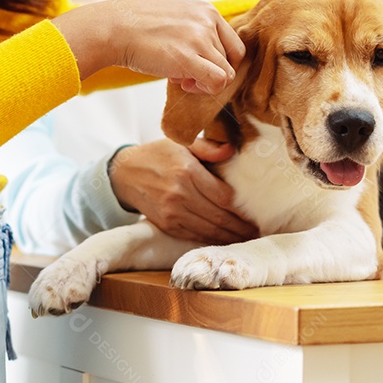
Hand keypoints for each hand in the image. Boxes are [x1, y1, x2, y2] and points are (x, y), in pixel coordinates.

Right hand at [52, 0, 244, 94]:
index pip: (234, 43)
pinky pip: (218, 82)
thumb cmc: (139, 29)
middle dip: (212, 72)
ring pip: (225, 73)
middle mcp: (208, 21)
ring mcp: (200, 38)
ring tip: (179, 76)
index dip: (219, 60)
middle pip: (231, 60)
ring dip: (204, 82)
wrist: (113, 28)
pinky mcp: (189, 57)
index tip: (198, 64)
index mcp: (207, 11)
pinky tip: (183, 83)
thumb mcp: (177, 21)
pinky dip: (205, 89)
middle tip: (187, 74)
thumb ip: (197, 34)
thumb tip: (211, 63)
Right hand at [107, 139, 257, 244]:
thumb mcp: (181, 142)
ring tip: (246, 239)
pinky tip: (224, 240)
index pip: (223, 196)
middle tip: (258, 232)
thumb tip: (231, 151)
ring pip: (209, 230)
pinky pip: (194, 236)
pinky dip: (211, 240)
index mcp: (187, 172)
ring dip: (229, 237)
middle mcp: (180, 194)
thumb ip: (208, 147)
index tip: (257, 215)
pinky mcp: (166, 225)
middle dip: (241, 228)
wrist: (124, 173)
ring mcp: (172, 212)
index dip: (242, 210)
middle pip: (219, 217)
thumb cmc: (158, 154)